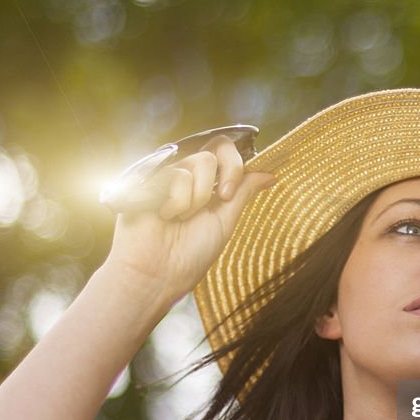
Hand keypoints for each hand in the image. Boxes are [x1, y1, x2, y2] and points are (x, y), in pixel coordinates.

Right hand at [102, 134, 274, 306]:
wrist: (158, 273)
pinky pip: (179, 175)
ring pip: (203, 161)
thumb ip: (243, 192)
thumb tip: (269, 173)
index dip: (236, 166)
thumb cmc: (189, 254)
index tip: (230, 195)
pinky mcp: (149, 178)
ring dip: (199, 197)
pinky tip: (163, 217)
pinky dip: (178, 202)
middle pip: (219, 146)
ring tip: (181, 219)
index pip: (227, 153)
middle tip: (220, 199)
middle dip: (229, 173)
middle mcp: (189, 176)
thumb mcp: (225, 221)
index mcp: (207, 186)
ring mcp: (168, 175)